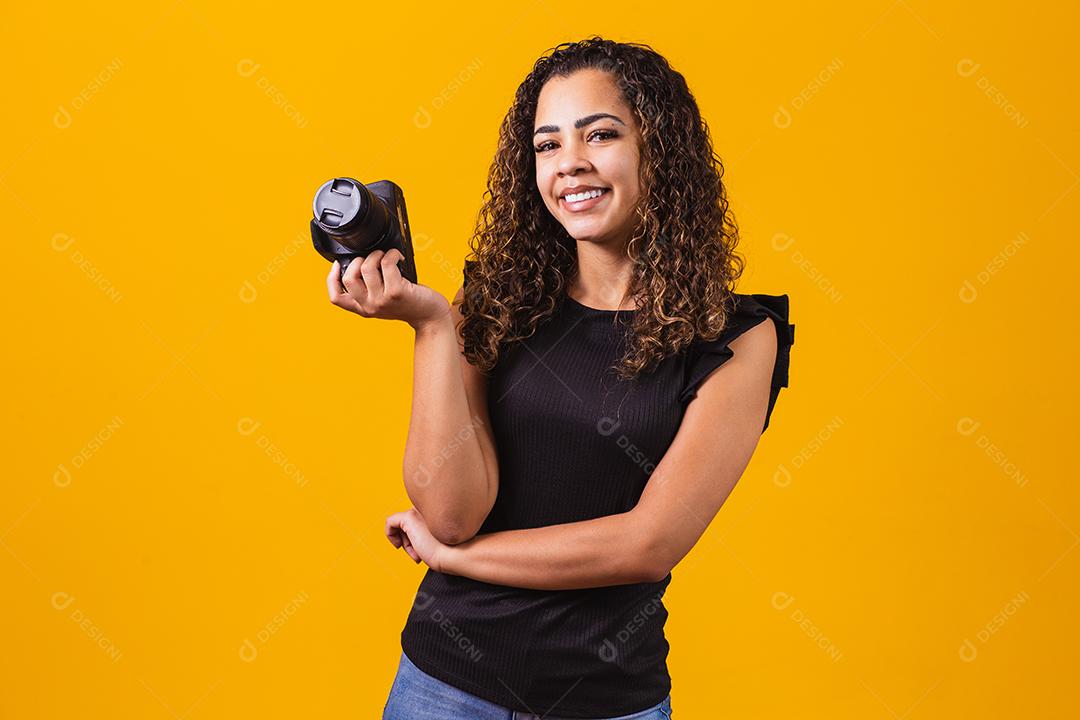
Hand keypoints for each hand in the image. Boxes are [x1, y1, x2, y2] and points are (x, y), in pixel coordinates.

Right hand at [326, 249, 449, 329]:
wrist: (430, 316)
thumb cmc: (408, 304)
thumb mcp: (382, 300)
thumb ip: (368, 289)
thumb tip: (357, 261)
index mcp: (363, 308)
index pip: (336, 298)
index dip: (331, 278)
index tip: (338, 264)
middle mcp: (370, 306)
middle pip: (349, 278)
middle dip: (358, 260)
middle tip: (373, 258)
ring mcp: (382, 300)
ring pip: (367, 267)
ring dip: (377, 254)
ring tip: (387, 257)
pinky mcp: (396, 292)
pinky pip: (386, 263)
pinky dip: (392, 254)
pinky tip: (398, 257)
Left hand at [385, 508, 447, 571]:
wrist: (455, 553)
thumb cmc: (451, 550)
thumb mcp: (440, 538)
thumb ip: (429, 533)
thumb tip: (418, 540)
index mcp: (436, 510)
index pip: (418, 522)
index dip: (417, 538)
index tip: (425, 549)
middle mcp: (427, 507)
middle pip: (408, 524)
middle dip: (411, 541)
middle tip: (420, 554)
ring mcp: (418, 510)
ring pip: (401, 526)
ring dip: (405, 543)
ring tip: (417, 553)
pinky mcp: (409, 517)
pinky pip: (390, 523)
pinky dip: (390, 535)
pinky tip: (398, 545)